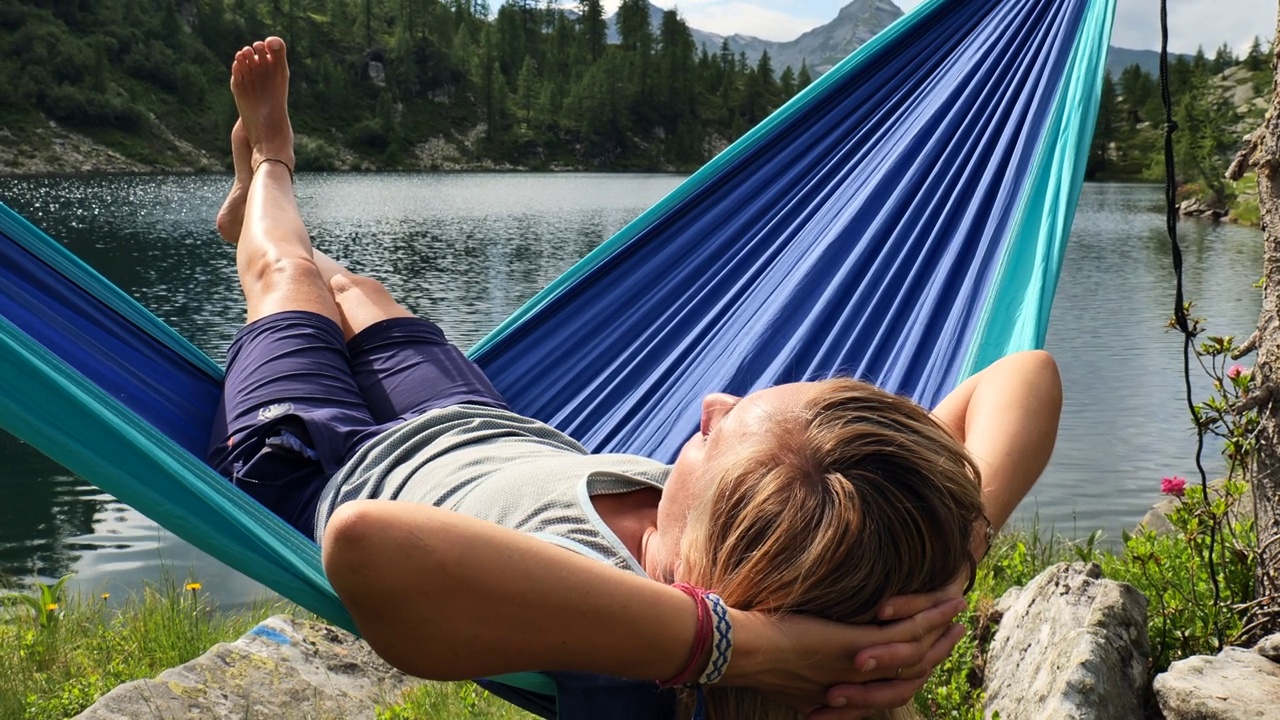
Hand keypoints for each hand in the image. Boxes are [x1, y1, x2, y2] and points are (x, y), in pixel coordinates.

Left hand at [723, 595, 967, 717]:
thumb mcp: (788, 664)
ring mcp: (862, 665)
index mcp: (841, 688)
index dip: (912, 668)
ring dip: (942, 629)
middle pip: (913, 672)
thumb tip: (810, 655)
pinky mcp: (861, 647)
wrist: (740, 652)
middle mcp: (857, 681)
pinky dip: (931, 615)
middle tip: (957, 631)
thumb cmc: (752, 652)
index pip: (889, 685)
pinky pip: (908, 631)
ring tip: (959, 608)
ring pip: (918, 651)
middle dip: (938, 650)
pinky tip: (948, 600)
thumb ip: (809, 663)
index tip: (930, 650)